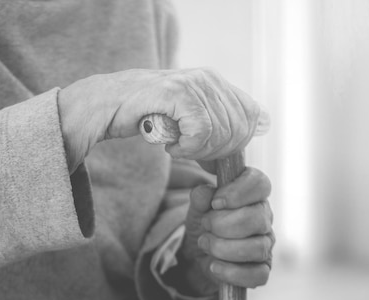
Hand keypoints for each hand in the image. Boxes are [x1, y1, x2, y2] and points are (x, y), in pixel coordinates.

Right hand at [57, 68, 263, 171]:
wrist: (106, 105)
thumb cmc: (146, 114)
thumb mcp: (190, 116)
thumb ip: (222, 120)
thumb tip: (262, 126)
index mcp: (216, 81)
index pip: (252, 117)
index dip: (235, 143)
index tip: (208, 151)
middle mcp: (209, 78)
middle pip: (237, 131)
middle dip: (214, 152)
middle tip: (188, 151)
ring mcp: (193, 82)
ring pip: (219, 134)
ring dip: (196, 151)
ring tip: (175, 145)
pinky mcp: (177, 92)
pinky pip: (200, 132)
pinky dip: (186, 148)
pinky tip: (169, 145)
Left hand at [178, 167, 273, 294]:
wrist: (198, 255)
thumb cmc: (205, 224)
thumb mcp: (197, 208)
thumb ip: (200, 197)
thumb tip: (205, 193)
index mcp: (252, 195)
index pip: (260, 183)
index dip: (238, 191)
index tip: (216, 202)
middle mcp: (264, 219)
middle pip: (257, 218)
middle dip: (224, 224)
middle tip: (206, 225)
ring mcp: (265, 245)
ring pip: (258, 248)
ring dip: (223, 248)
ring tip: (205, 244)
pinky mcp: (262, 270)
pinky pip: (258, 275)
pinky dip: (232, 272)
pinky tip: (214, 266)